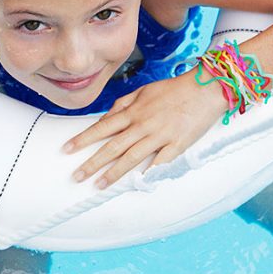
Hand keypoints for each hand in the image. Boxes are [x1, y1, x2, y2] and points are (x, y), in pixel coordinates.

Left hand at [63, 70, 227, 188]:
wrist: (205, 88)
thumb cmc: (174, 89)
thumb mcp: (144, 91)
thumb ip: (124, 104)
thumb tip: (106, 117)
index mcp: (133, 111)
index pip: (102, 127)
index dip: (83, 139)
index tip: (67, 149)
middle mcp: (142, 125)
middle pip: (112, 146)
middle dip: (92, 162)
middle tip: (76, 176)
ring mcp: (160, 136)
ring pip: (131, 157)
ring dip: (113, 173)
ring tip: (99, 185)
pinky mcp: (177, 144)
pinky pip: (160, 162)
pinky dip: (148, 172)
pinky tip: (137, 183)